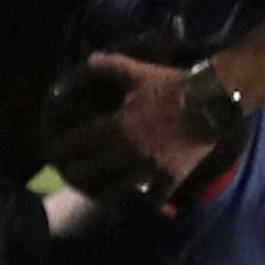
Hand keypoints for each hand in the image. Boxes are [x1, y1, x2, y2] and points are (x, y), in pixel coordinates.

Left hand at [45, 54, 213, 208]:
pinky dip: (140, 205)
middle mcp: (129, 153)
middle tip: (66, 175)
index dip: (63, 150)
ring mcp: (150, 170)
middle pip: (92, 172)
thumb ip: (110, 66)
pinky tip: (132, 205)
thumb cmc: (172, 85)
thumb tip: (88, 60)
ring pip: (116, 191)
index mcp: (118, 126)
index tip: (53, 153)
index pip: (81, 143)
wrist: (211, 102)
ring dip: (100, 193)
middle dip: (75, 174)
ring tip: (92, 192)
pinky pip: (151, 201)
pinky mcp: (170, 180)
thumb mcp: (138, 71)